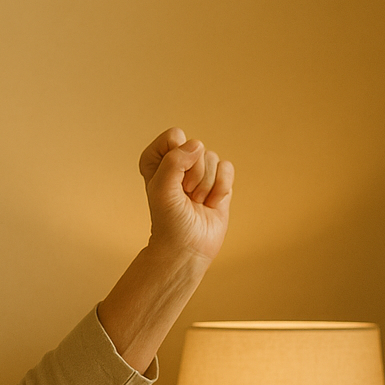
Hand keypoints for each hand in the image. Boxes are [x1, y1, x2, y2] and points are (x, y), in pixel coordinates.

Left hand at [138, 127, 232, 262]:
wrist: (188, 248)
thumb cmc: (169, 221)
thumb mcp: (162, 189)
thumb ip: (173, 161)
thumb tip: (196, 146)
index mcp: (157, 160)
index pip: (173, 136)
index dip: (175, 156)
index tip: (170, 181)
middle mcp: (179, 163)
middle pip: (197, 147)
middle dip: (193, 175)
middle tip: (184, 197)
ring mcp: (200, 171)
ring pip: (213, 158)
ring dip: (206, 185)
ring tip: (196, 202)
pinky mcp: (218, 181)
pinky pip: (227, 167)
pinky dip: (221, 188)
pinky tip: (211, 203)